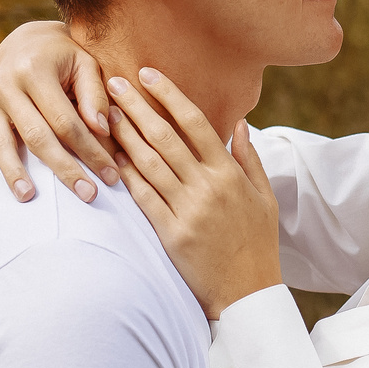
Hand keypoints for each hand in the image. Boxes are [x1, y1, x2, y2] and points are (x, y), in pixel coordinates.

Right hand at [0, 20, 121, 202]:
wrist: (25, 39)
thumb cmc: (64, 54)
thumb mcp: (85, 62)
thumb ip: (94, 94)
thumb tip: (101, 130)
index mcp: (34, 70)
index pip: (66, 121)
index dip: (90, 150)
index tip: (111, 175)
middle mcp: (5, 85)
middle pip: (36, 136)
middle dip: (64, 168)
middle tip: (88, 195)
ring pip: (1, 144)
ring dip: (14, 174)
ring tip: (29, 197)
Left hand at [106, 69, 282, 317]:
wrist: (248, 293)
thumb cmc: (258, 243)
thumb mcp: (265, 198)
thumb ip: (249, 158)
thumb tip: (240, 123)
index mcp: (230, 174)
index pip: (196, 122)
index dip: (170, 95)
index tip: (149, 74)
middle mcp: (207, 187)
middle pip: (165, 136)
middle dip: (136, 106)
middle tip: (112, 82)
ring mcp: (188, 210)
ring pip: (148, 163)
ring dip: (123, 135)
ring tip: (103, 113)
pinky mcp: (171, 234)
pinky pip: (142, 197)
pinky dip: (124, 174)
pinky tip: (108, 156)